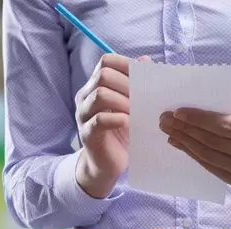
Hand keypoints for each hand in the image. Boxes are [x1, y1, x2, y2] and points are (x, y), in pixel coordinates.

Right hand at [75, 54, 148, 197]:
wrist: (108, 165)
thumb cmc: (122, 134)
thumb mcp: (132, 107)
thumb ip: (136, 84)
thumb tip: (145, 61)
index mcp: (96, 86)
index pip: (106, 62)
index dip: (125, 64)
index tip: (144, 76)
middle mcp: (86, 97)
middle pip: (103, 75)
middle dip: (127, 84)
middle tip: (143, 97)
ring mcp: (84, 115)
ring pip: (100, 95)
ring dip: (123, 101)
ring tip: (136, 112)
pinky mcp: (87, 134)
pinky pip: (99, 120)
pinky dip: (118, 119)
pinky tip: (130, 124)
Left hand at [159, 105, 230, 185]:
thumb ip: (229, 115)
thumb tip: (197, 113)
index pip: (223, 126)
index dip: (198, 119)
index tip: (178, 112)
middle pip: (211, 141)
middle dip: (185, 129)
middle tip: (165, 119)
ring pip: (206, 155)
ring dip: (184, 142)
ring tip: (168, 130)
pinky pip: (209, 166)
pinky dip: (192, 154)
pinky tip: (179, 144)